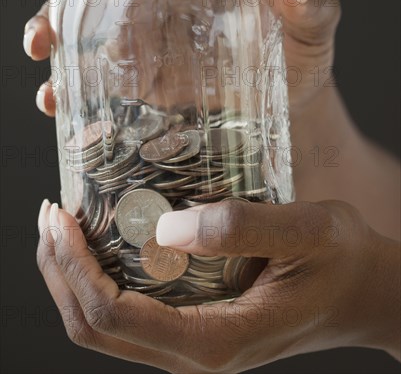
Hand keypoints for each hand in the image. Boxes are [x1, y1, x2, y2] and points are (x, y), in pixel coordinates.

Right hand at [23, 0, 339, 117]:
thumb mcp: (312, 29)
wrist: (286, 110)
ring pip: (78, 20)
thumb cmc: (298, 60)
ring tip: (43, 45)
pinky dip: (66, 87)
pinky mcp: (136, 81)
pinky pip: (91, 78)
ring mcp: (142, 38)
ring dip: (48, 27)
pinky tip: (58, 99)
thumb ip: (312, 5)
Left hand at [37, 198, 399, 372]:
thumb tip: (165, 231)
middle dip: (60, 272)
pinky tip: (105, 239)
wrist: (366, 294)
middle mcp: (195, 353)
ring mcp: (193, 343)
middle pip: (94, 328)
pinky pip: (130, 311)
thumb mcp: (306, 233)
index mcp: (216, 341)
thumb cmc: (342, 262)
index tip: (61, 217)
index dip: (75, 267)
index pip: (114, 314)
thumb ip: (240, 229)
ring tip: (64, 226)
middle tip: (51, 216)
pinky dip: (102, 277)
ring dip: (74, 276)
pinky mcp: (197, 324)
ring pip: (105, 325)